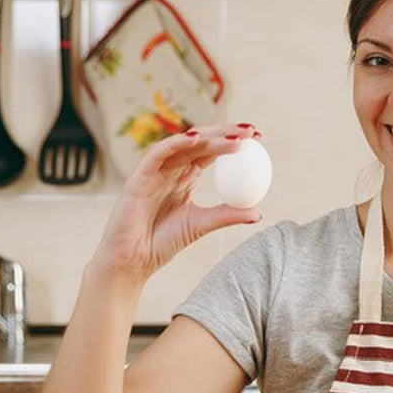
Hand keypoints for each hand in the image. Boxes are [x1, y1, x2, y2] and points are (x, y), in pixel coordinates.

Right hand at [91, 123, 262, 281]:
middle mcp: (171, 169)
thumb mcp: (202, 225)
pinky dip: (175, 144)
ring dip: (209, 137)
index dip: (233, 142)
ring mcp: (155, 171)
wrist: (133, 260)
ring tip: (234, 136)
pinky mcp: (138, 177)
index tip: (259, 138)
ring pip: (183, 144)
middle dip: (226, 132)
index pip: (212, 152)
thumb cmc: (163, 242)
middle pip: (201, 142)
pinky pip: (157, 154)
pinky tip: (196, 139)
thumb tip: (259, 213)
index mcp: (186, 177)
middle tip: (251, 131)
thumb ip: (227, 215)